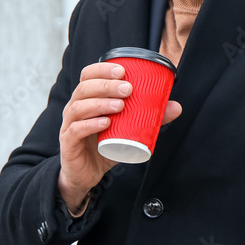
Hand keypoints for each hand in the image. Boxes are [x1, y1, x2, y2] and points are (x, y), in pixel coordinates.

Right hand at [58, 61, 181, 210]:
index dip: (102, 70)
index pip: (88, 76)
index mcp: (86, 100)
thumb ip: (149, 118)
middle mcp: (74, 109)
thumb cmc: (104, 147)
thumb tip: (176, 107)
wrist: (86, 174)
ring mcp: (69, 126)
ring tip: (120, 106)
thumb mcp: (128, 130)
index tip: (122, 71)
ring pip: (79, 107)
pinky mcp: (68, 144)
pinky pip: (76, 130)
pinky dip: (90, 125)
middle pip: (84, 89)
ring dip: (100, 103)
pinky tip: (105, 123)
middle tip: (128, 89)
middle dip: (106, 85)